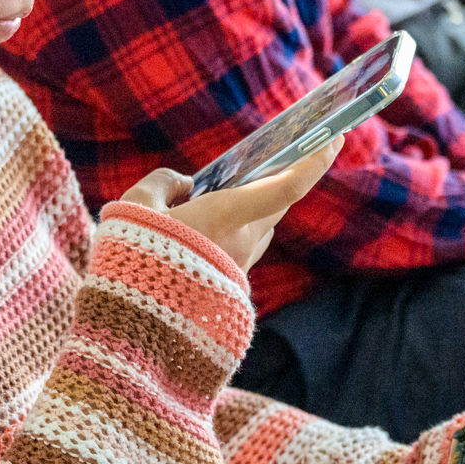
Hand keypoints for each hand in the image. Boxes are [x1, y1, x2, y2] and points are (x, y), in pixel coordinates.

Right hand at [119, 138, 342, 271]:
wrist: (130, 324)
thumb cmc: (131, 259)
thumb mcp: (135, 207)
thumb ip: (163, 185)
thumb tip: (184, 186)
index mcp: (223, 217)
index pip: (286, 187)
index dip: (314, 162)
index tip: (334, 139)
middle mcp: (241, 243)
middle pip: (277, 204)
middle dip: (282, 178)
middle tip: (279, 156)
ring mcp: (238, 268)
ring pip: (261, 229)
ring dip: (256, 208)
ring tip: (231, 193)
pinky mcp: (229, 287)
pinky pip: (245, 250)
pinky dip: (238, 231)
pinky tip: (210, 228)